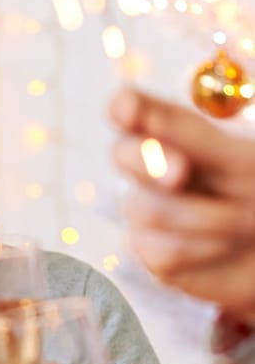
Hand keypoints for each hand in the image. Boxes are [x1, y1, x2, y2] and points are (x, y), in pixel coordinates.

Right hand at [109, 87, 254, 319]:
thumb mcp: (244, 160)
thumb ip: (204, 138)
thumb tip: (193, 122)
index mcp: (175, 134)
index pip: (134, 110)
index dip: (125, 108)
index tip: (127, 109)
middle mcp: (152, 169)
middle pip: (122, 154)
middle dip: (148, 161)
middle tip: (180, 174)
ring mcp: (146, 212)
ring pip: (150, 211)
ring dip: (208, 218)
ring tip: (248, 222)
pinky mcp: (152, 255)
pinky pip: (166, 252)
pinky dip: (208, 249)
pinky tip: (229, 246)